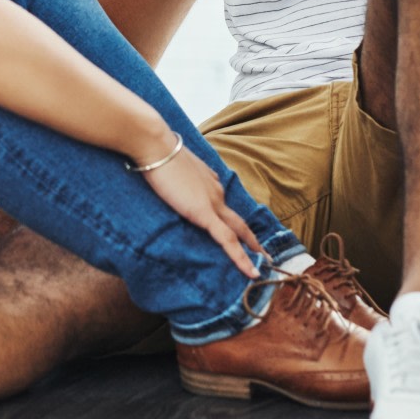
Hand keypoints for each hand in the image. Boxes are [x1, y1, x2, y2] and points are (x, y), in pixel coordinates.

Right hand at [141, 147, 266, 279]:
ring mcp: (212, 202)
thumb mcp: (171, 166)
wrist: (156, 146)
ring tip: (261, 268)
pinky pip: (227, 240)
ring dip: (251, 250)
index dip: (232, 221)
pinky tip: (250, 272)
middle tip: (263, 254)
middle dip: (252, 239)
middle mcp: (216, 192)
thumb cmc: (157, 152)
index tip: (238, 232)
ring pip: (238, 232)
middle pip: (238, 221)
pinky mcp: (204, 212)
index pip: (223, 205)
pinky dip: (241, 257)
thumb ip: (177, 177)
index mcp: (209, 182)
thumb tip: (174, 181)